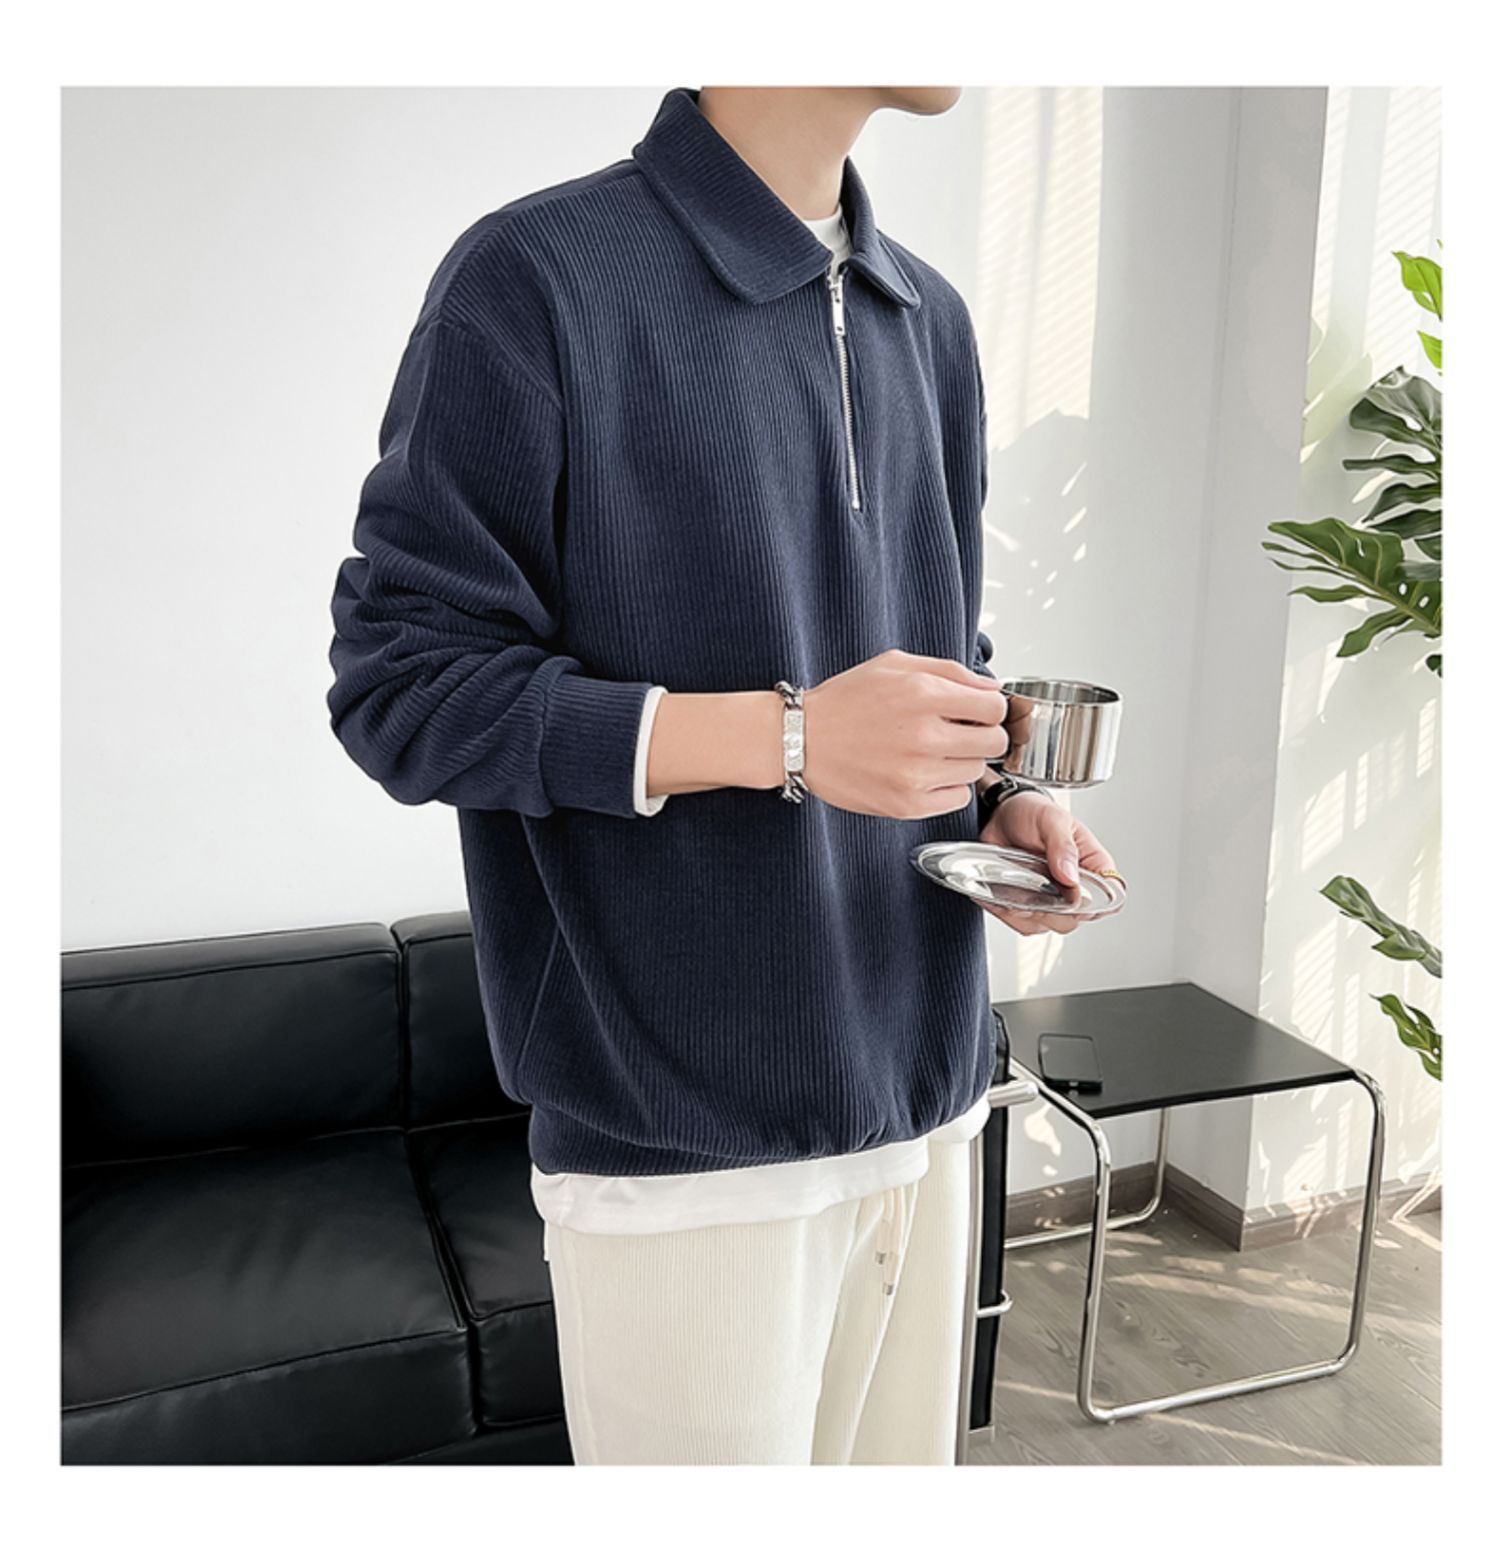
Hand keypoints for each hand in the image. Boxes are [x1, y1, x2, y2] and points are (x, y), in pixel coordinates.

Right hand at [801, 649, 1008, 818]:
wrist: (801, 739)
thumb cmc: (845, 701)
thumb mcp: (895, 664)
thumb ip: (950, 671)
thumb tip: (991, 689)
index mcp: (923, 693)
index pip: (995, 707)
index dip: (988, 709)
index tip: (975, 713)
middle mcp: (923, 735)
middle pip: (994, 742)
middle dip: (981, 735)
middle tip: (957, 733)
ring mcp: (915, 774)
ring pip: (977, 771)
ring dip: (962, 761)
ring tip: (931, 752)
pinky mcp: (906, 804)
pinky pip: (957, 799)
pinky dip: (947, 786)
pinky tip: (924, 773)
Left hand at [977, 790, 1116, 934]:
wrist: (1001, 815)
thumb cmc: (1033, 813)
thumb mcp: (1051, 820)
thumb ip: (1062, 847)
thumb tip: (1070, 877)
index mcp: (1092, 865)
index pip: (1111, 895)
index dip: (1096, 905)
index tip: (1072, 897)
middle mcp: (1075, 887)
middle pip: (1075, 920)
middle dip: (1052, 910)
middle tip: (1032, 886)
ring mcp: (1051, 899)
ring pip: (1046, 925)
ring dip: (1025, 911)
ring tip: (1011, 883)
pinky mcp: (1028, 905)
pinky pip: (1020, 922)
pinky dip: (1006, 911)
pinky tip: (999, 891)